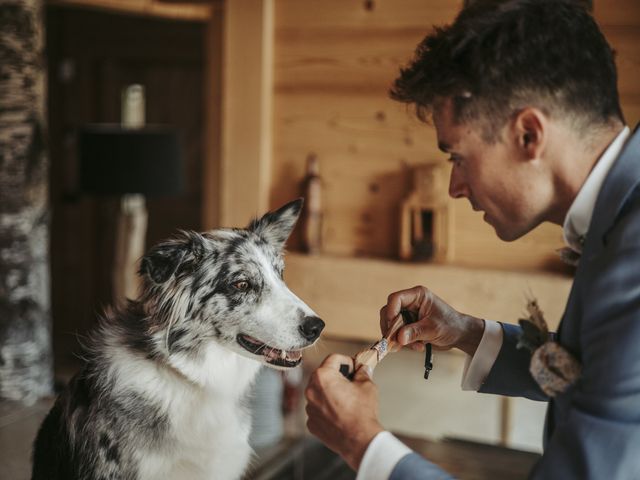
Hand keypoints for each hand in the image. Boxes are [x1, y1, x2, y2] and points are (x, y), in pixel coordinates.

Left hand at [305, 354, 383, 469]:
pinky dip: (326, 409)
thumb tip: (363, 369)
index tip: (352, 368)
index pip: (333, 359)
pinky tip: (340, 414)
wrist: (359, 440)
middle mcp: (311, 390)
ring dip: (330, 393)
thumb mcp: (367, 386)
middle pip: (323, 375)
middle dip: (336, 376)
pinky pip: (317, 409)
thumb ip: (362, 373)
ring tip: (346, 401)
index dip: (346, 361)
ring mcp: (309, 407)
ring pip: (319, 393)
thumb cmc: (362, 413)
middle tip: (350, 383)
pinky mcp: (311, 422)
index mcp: (323, 376)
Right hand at [380, 285, 484, 355]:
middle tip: (396, 342)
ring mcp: (408, 314)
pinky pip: (397, 333)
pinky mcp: (408, 325)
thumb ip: (415, 332)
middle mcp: (410, 303)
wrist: (459, 335)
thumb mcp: (433, 329)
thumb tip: (399, 338)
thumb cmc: (451, 325)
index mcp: (417, 296)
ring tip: (415, 346)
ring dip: (399, 338)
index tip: (392, 327)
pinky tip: (418, 346)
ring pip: (391, 325)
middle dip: (392, 329)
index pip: (395, 299)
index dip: (390, 312)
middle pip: (388, 312)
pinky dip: (404, 342)